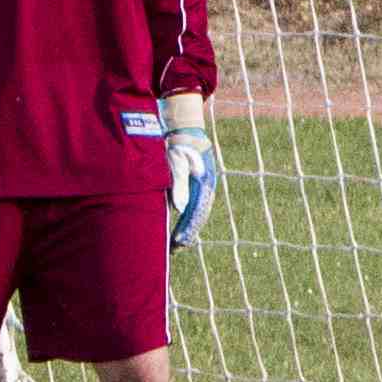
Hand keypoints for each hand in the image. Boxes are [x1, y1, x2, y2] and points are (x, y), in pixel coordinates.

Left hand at [162, 94, 219, 248]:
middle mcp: (205, 188)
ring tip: (176, 246)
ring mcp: (201, 188)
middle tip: (176, 249)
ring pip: (196, 213)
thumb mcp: (177, 162)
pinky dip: (186, 220)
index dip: (188, 227)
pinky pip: (192, 208)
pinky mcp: (195, 188)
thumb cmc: (179, 146)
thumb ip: (178, 184)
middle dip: (188, 232)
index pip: (197, 210)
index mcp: (204, 183)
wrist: (184, 132)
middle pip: (198, 215)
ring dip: (187, 229)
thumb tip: (180, 208)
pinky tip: (178, 230)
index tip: (179, 241)